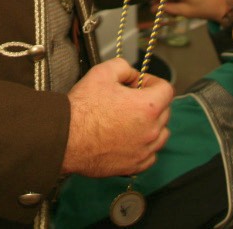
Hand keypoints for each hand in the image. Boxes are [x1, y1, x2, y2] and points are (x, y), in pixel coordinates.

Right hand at [61, 57, 173, 176]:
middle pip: (165, 111)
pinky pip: (150, 155)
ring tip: (131, 120)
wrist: (66, 137)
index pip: (166, 89)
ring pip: (161, 134)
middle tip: (130, 99)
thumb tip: (131, 74)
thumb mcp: (102, 72)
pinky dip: (144, 146)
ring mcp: (144, 150)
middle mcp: (151, 130)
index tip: (140, 83)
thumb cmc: (83, 109)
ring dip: (152, 125)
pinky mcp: (134, 165)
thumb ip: (123, 67)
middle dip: (151, 102)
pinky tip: (130, 139)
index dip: (153, 81)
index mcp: (147, 106)